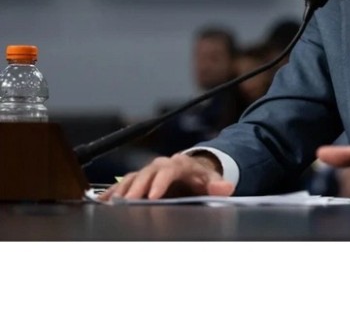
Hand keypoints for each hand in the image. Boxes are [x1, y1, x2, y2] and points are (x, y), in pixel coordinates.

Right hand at [99, 153, 233, 200]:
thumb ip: (218, 185)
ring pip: (132, 178)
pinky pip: (122, 183)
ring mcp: (147, 172)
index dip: (160, 183)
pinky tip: (102, 201)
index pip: (168, 171)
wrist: (192, 172)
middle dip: (137, 187)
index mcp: (179, 164)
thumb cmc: (200, 179)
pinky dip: (113, 192)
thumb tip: (226, 187)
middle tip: (128, 202)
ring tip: (112, 204)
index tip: (152, 196)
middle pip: (146, 174)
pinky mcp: (138, 179)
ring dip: (122, 191)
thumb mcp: (212, 181)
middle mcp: (160, 165)